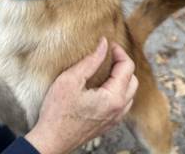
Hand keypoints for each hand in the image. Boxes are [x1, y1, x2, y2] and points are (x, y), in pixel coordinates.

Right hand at [25, 38, 137, 153]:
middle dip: (123, 63)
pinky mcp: (108, 124)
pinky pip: (122, 104)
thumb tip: (104, 44)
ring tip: (106, 67)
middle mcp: (119, 109)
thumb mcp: (71, 79)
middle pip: (133, 80)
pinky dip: (118, 90)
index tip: (107, 44)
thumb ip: (91, 61)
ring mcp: (115, 119)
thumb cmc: (58, 111)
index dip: (119, 52)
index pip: (127, 67)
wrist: (51, 140)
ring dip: (122, 77)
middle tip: (107, 54)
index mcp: (113, 98)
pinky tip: (103, 85)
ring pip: (130, 93)